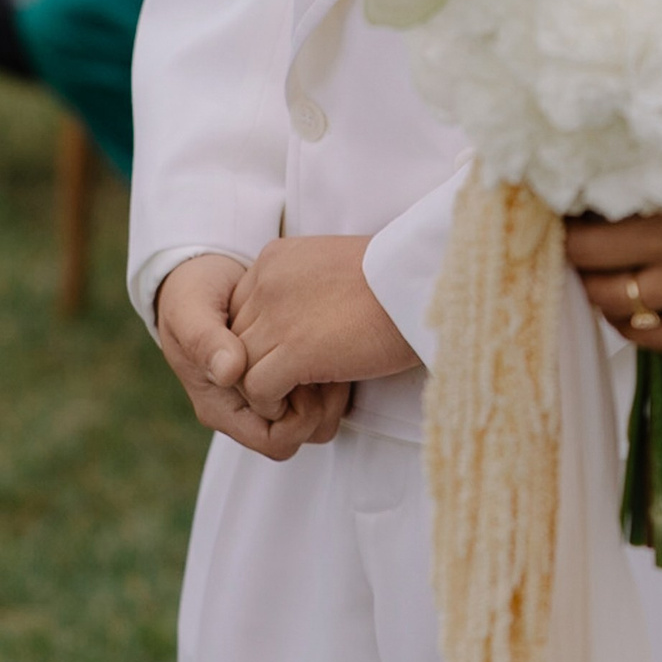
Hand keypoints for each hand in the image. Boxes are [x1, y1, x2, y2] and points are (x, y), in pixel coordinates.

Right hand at [156, 251, 351, 460]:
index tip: (307, 378)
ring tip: (335, 353)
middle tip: (333, 364)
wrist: (201, 273)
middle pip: (301, 435)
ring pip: (315, 418)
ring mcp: (265, 394)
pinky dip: (332, 372)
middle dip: (323, 407)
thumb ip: (205, 341)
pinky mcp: (283, 374)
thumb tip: (230, 371)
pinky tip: (333, 342)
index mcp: (220, 407)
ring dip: (332, 390)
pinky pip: (318, 393)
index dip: (299, 419)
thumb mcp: (189, 311)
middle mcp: (245, 408)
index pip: (276, 442)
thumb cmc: (190, 295)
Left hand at [228, 234, 418, 416]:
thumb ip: (306, 290)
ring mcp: (276, 315)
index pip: (242, 309)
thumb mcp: (337, 269)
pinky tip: (311, 401)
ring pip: (240, 368)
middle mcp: (266, 282)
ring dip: (269, 389)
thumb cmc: (400, 278)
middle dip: (263, 365)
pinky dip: (277, 404)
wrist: (426, 279)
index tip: (296, 353)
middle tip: (301, 381)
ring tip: (306, 394)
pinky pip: (258, 390)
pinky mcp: (293, 350)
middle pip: (236, 339)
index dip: (263, 338)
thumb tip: (300, 324)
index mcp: (277, 257)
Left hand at [568, 138, 661, 348]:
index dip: (566, 200)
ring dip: (593, 285)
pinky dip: (629, 326)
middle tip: (569, 228)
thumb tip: (659, 98)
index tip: (561, 187)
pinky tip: (630, 305)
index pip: (593, 203)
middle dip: (568, 244)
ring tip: (594, 266)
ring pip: (611, 303)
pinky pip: (654, 338)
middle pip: (586, 257)